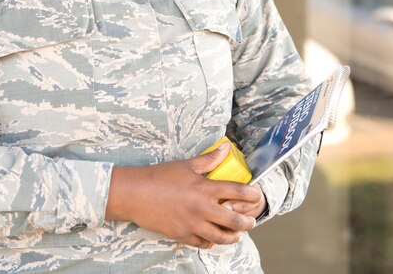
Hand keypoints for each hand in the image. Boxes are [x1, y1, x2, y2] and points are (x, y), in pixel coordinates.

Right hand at [105, 142, 261, 248]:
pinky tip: (214, 238)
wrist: (136, 194)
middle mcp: (202, 208)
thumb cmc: (160, 176)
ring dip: (233, 237)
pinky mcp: (182, 235)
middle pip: (234, 220)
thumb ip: (209, 159)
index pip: (237, 192)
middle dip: (247, 223)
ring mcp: (192, 224)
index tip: (257, 196)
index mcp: (204, 189)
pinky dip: (211, 242)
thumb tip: (226, 148)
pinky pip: (203, 243)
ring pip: (220, 237)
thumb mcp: (187, 165)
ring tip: (237, 234)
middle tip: (251, 222)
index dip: (251, 195)